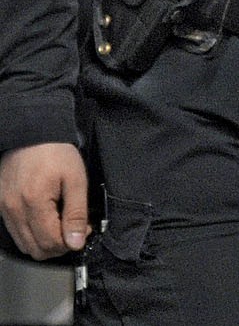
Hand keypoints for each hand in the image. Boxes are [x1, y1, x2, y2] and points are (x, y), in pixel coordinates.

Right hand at [0, 143, 88, 259]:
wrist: (32, 135)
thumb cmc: (55, 153)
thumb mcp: (75, 179)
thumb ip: (76, 213)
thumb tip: (76, 241)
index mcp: (33, 202)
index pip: (50, 242)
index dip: (71, 242)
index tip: (84, 230)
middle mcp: (14, 210)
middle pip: (36, 249)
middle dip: (59, 246)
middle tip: (75, 229)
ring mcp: (4, 210)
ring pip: (24, 244)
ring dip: (45, 242)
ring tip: (62, 223)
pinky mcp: (1, 207)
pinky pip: (16, 232)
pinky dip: (32, 234)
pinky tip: (47, 220)